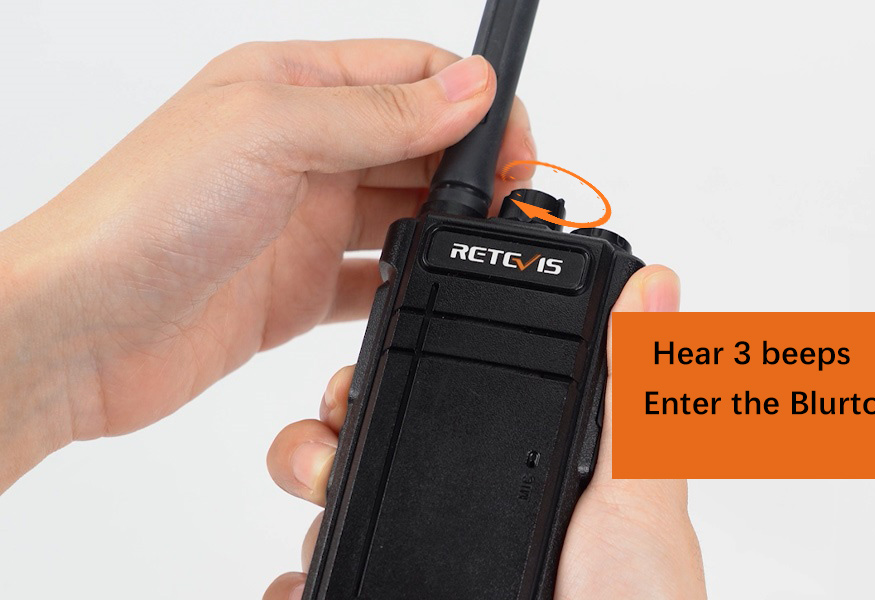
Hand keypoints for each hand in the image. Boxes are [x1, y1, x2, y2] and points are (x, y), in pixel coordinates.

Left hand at [0, 40, 534, 489]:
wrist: (75, 331)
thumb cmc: (140, 215)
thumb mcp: (273, 133)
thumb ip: (381, 113)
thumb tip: (472, 87)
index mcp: (290, 83)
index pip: (414, 71)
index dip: (474, 102)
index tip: (513, 149)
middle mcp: (299, 146)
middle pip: (420, 141)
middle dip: (470, 168)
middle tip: (503, 206)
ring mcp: (299, 220)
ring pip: (405, 212)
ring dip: (444, 228)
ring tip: (468, 250)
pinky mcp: (295, 289)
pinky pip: (376, 282)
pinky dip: (408, 286)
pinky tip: (424, 293)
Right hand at [263, 266, 704, 599]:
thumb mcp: (641, 498)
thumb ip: (633, 392)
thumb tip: (663, 283)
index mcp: (534, 479)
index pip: (452, 401)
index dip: (401, 375)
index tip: (366, 367)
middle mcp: (475, 525)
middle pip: (376, 454)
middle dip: (334, 436)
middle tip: (333, 446)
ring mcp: (432, 576)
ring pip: (335, 522)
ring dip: (310, 502)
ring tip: (321, 510)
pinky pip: (318, 593)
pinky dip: (293, 586)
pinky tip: (302, 583)